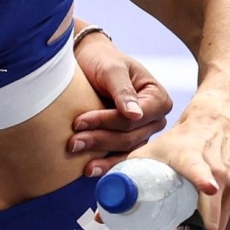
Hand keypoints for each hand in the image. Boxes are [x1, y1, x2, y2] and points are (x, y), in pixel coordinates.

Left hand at [70, 29, 172, 174]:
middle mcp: (154, 119)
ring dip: (100, 154)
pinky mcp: (127, 141)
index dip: (107, 121)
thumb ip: (123, 90)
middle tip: (72, 142)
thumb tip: (135, 115)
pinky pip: (120, 156)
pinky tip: (88, 170)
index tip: (79, 121)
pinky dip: (105, 163)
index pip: (134, 118)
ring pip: (124, 149)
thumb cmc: (101, 60)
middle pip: (129, 137)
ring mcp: (142, 132)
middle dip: (99, 140)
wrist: (88, 59)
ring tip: (76, 154)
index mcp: (157, 98)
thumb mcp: (112, 69)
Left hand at [130, 108, 229, 229]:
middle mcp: (218, 171)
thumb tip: (100, 216)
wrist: (219, 126)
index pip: (199, 170)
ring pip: (223, 222)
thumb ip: (123, 180)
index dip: (202, 180)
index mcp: (191, 159)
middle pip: (212, 208)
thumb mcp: (149, 153)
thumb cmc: (179, 143)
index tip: (207, 188)